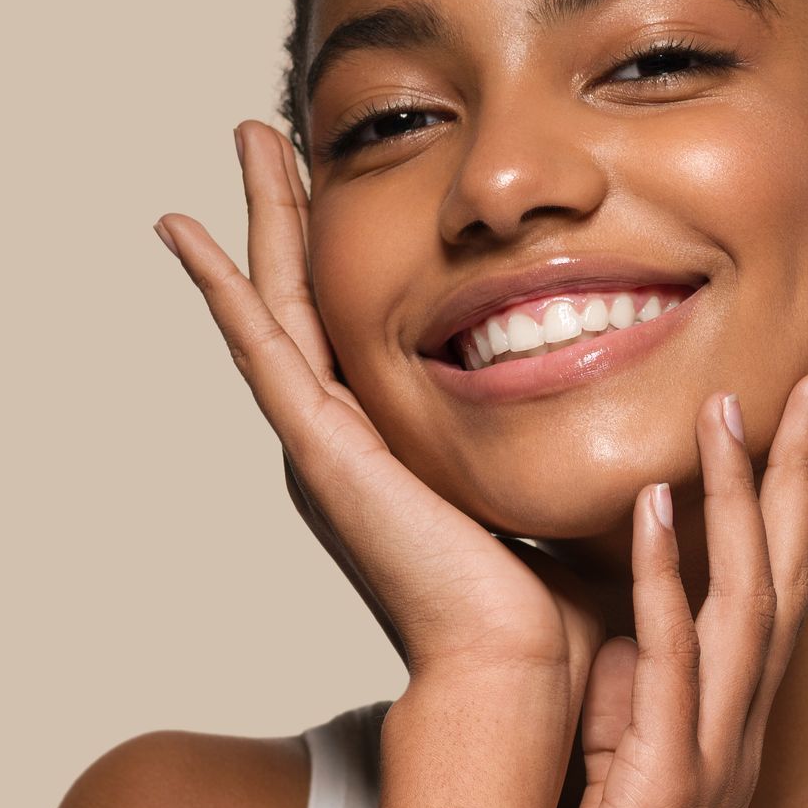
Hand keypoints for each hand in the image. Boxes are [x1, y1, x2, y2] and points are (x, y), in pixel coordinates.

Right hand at [152, 120, 605, 696]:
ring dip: (259, 218)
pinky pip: (260, 346)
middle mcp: (342, 442)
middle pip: (305, 298)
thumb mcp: (552, 496)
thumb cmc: (547, 614)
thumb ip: (565, 446)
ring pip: (276, 303)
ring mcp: (322, 443)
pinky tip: (185, 232)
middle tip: (271, 134)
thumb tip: (622, 402)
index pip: (356, 324)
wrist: (518, 673)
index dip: (343, 249)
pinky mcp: (318, 449)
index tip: (342, 178)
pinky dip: (220, 286)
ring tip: (248, 138)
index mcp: (389, 452)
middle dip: (290, 211)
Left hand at [514, 375, 807, 807]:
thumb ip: (629, 714)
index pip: (765, 594)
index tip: (780, 422)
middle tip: (803, 381)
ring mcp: (707, 756)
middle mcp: (733, 731)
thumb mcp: (621, 791)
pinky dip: (667, 585)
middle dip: (789, 478)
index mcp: (723, 729)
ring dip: (738, 504)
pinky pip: (668, 667)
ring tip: (730, 408)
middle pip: (779, 579)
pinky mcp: (664, 787)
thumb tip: (613, 639)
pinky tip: (659, 512)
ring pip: (741, 606)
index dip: (778, 507)